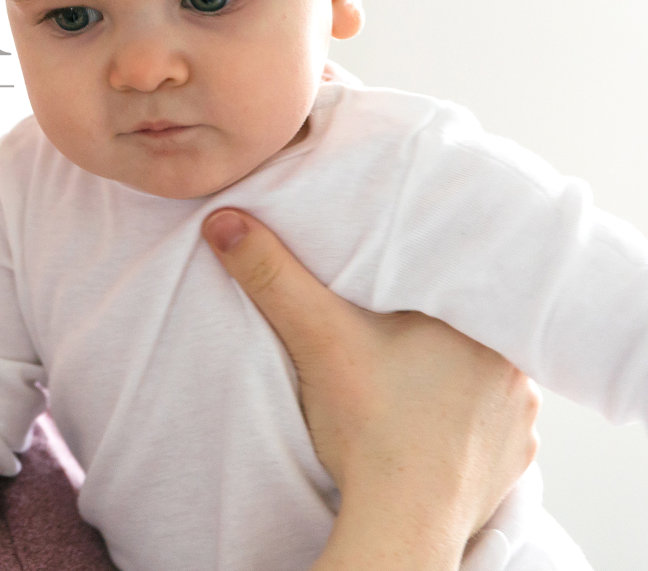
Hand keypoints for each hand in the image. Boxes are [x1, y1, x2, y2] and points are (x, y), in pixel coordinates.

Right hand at [202, 208, 539, 564]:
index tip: (386, 288)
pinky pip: (488, 427)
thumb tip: (226, 221)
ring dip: (447, 377)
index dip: (417, 280)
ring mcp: (518, 422)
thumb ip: (272, 274)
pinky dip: (459, 422)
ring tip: (405, 380)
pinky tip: (426, 423)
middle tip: (388, 333)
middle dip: (428, 330)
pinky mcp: (511, 464)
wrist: (401, 523)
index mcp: (482, 325)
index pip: (453, 282)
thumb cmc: (369, 428)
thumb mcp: (315, 337)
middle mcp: (516, 372)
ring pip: (478, 378)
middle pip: (466, 331)